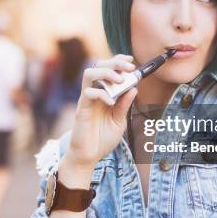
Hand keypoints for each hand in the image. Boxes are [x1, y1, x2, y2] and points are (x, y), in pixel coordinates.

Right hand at [63, 54, 137, 171]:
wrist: (89, 156)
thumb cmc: (102, 139)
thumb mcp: (120, 121)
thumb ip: (125, 105)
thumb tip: (134, 88)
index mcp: (103, 93)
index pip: (107, 69)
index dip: (118, 61)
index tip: (131, 61)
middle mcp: (94, 93)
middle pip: (98, 66)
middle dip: (115, 62)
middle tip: (129, 68)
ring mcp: (86, 100)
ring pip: (89, 73)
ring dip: (107, 73)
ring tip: (119, 81)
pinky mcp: (82, 109)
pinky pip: (88, 93)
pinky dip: (102, 94)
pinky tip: (111, 103)